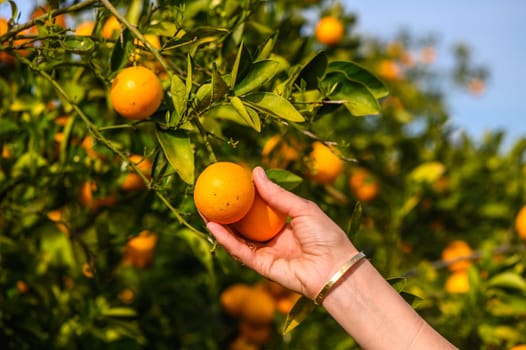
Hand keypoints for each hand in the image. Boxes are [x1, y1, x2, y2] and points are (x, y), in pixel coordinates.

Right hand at [206, 166, 357, 298]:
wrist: (334, 267)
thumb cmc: (325, 235)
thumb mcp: (302, 208)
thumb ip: (277, 194)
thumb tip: (255, 171)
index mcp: (285, 224)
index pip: (259, 209)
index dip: (244, 198)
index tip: (229, 184)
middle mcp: (273, 238)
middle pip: (244, 224)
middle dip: (226, 212)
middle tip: (210, 197)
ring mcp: (266, 253)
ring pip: (237, 238)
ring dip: (220, 226)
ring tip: (204, 209)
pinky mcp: (261, 266)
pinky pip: (240, 251)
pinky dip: (226, 240)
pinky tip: (213, 226)